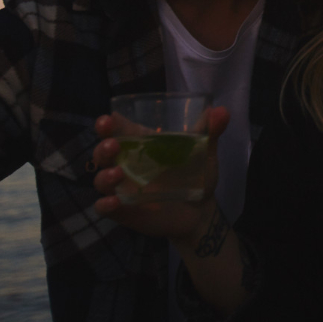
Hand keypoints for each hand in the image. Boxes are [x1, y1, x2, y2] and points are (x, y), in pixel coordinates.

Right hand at [91, 106, 228, 244]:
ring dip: (104, 175)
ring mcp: (123, 188)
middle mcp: (127, 164)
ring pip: (101, 180)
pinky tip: (114, 202)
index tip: (107, 120)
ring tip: (118, 173)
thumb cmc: (197, 175)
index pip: (117, 129)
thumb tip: (222, 111)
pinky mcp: (124, 210)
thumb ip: (210, 132)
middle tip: (113, 144)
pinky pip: (105, 208)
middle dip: (102, 147)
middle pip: (103, 153)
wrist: (201, 210)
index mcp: (142, 145)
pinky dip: (105, 205)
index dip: (107, 124)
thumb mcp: (205, 152)